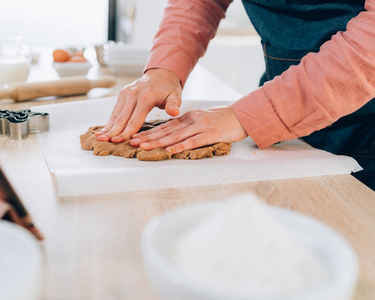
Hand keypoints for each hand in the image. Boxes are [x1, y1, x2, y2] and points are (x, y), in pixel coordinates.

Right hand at [95, 68, 181, 142]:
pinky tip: (105, 130)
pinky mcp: (122, 94)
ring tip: (101, 138)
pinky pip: (115, 110)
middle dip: (113, 132)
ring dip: (108, 127)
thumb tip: (174, 112)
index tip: (119, 141)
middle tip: (105, 142)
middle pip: (122, 118)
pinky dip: (110, 121)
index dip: (126, 132)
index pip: (134, 120)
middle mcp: (133, 94)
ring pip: (116, 114)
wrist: (161, 74)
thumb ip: (174, 104)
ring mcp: (126, 93)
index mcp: (145, 97)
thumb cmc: (168, 88)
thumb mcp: (175, 95)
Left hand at [129, 106, 247, 153]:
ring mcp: (200, 127)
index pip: (164, 127)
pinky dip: (181, 146)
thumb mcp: (200, 120)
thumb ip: (186, 127)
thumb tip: (170, 136)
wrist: (242, 115)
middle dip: (148, 137)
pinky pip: (193, 141)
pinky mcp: (210, 134)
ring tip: (145, 147)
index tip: (135, 138)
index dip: (148, 133)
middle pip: (165, 131)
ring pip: (175, 136)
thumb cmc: (221, 120)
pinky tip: (170, 150)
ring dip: (159, 142)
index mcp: (186, 118)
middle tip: (132, 143)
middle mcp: (190, 121)